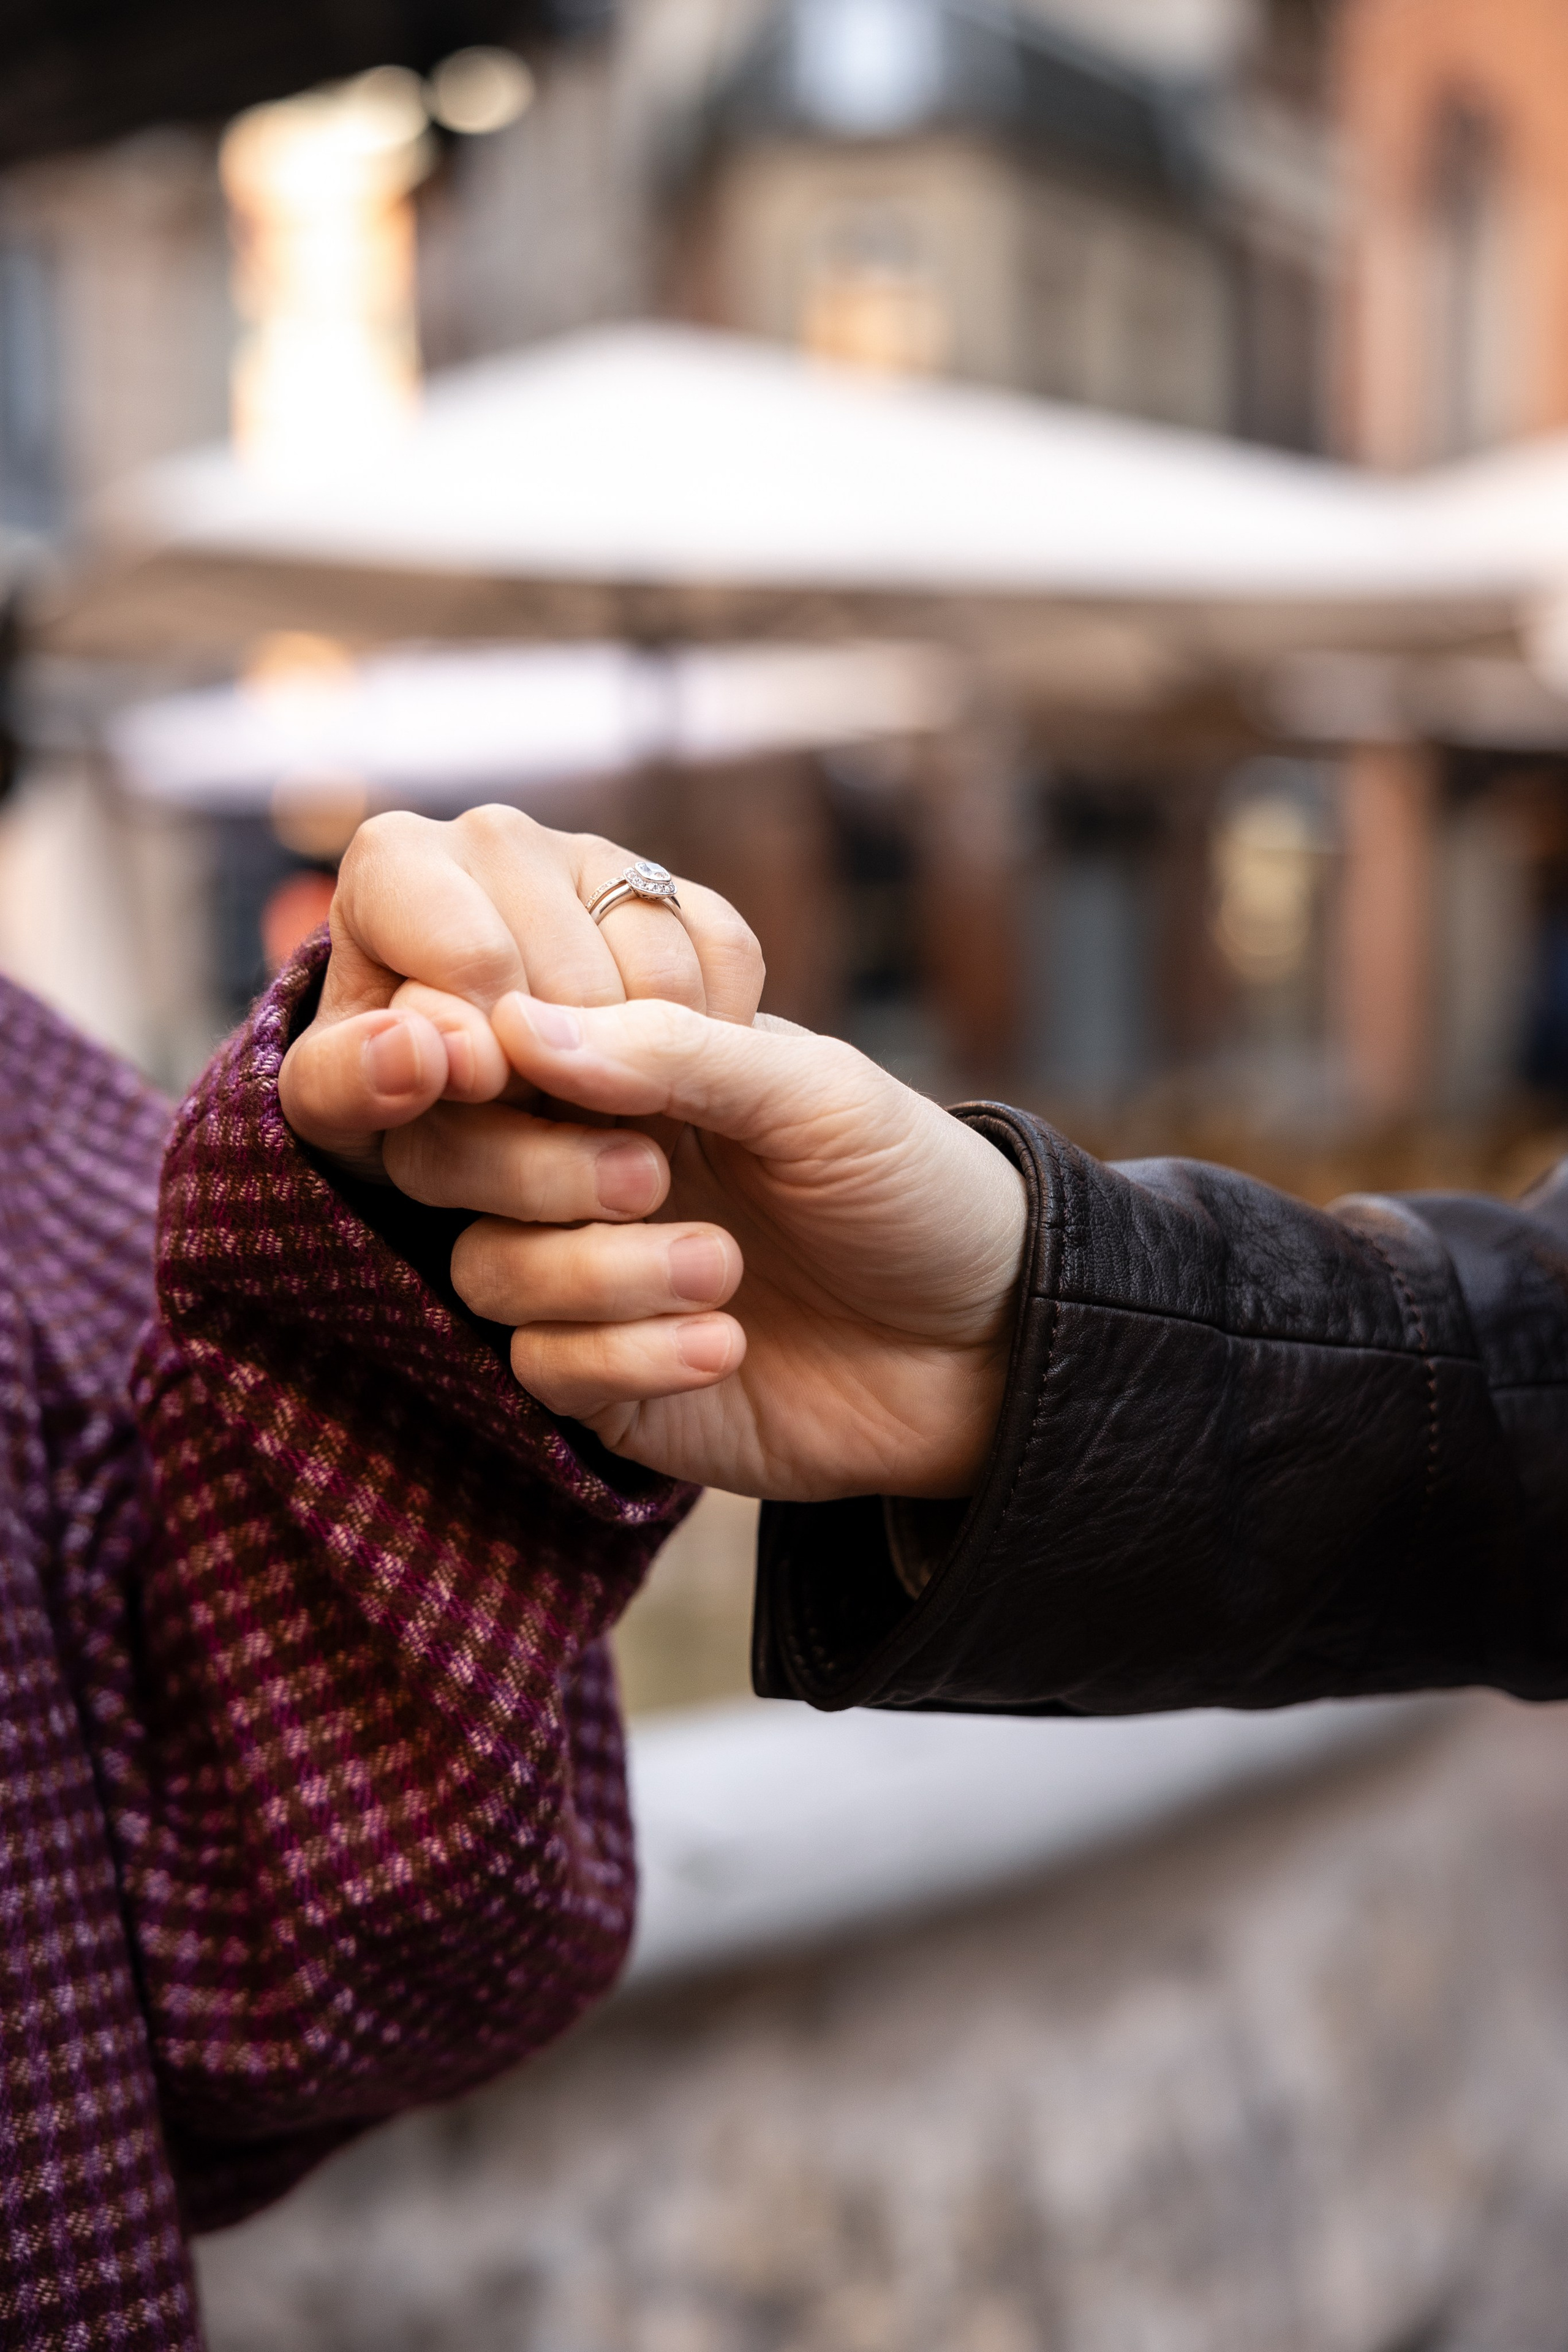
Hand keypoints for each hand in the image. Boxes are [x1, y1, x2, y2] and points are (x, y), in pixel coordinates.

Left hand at [275, 808, 762, 1183]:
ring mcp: (601, 860)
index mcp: (396, 860)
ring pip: (663, 986)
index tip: (483, 1103)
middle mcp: (497, 837)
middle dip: (564, 1085)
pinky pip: (728, 968)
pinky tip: (655, 1091)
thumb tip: (413, 1050)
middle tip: (534, 1128)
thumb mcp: (343, 1114)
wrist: (465, 1103)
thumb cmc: (385, 1099)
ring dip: (643, 1087)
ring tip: (586, 1121)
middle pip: (573, 982)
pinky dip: (711, 1054)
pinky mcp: (685, 895)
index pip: (476, 958)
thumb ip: (350, 1086)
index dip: (488, 1052)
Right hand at [445, 996, 1029, 1501]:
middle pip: (448, 1160)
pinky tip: (728, 1346)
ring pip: (488, 1270)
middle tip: (653, 1178)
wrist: (994, 1345)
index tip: (510, 1065)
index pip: (487, 1049)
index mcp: (626, 1076)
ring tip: (725, 1272)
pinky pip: (543, 1369)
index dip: (477, 1056)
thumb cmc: (915, 1188)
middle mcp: (586, 1171)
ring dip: (599, 1274)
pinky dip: (628, 1359)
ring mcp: (592, 1282)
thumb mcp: (815, 1094)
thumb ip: (671, 1051)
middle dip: (530, 1169)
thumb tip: (515, 1026)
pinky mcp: (611, 1388)